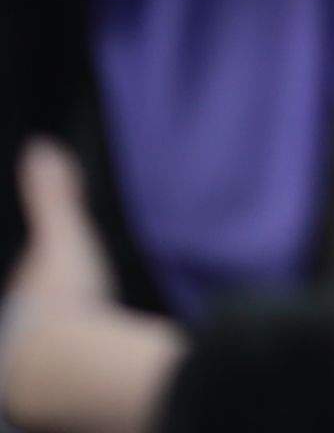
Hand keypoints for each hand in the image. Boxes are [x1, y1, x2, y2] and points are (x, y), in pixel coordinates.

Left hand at [0, 145, 181, 432]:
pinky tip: (103, 366)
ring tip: (92, 337)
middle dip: (51, 314)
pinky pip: (71, 379)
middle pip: (34, 320)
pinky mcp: (63, 397)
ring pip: (48, 353)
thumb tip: (38, 146)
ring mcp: (37, 370)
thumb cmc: (62, 301)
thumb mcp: (62, 237)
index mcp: (19, 299)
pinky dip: (85, 369)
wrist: (70, 368)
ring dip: (68, 345)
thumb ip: (53, 196)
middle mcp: (18, 337)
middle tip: (80, 303)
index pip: (27, 284)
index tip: (64, 272)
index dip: (43, 277)